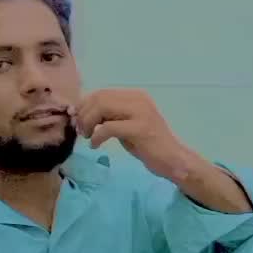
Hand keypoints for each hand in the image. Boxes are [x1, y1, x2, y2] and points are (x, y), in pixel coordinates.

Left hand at [71, 88, 195, 181]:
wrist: (173, 160)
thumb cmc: (149, 145)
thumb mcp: (127, 125)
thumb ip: (111, 116)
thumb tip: (83, 114)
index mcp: (136, 96)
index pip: (102, 92)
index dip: (85, 105)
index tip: (79, 120)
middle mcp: (138, 99)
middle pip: (99, 98)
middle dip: (84, 114)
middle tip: (81, 130)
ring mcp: (141, 112)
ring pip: (102, 108)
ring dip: (88, 122)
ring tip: (87, 136)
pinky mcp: (140, 128)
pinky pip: (108, 128)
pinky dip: (97, 136)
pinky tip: (95, 145)